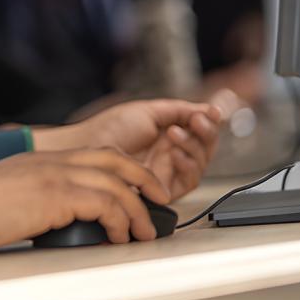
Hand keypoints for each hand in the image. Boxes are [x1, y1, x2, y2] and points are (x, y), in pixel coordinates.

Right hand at [0, 148, 170, 250]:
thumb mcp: (13, 196)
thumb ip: (42, 200)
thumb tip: (68, 223)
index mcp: (43, 160)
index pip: (97, 154)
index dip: (126, 169)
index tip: (142, 189)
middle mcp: (54, 161)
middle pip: (115, 160)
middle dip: (144, 179)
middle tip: (161, 200)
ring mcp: (56, 174)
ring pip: (117, 185)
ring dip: (137, 211)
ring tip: (143, 234)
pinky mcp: (58, 194)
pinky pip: (106, 204)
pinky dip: (120, 222)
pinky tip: (118, 238)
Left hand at [33, 98, 225, 200]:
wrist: (89, 146)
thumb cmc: (111, 128)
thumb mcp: (149, 111)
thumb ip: (181, 110)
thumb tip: (211, 110)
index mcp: (169, 134)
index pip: (200, 131)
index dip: (208, 122)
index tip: (210, 112)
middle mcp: (171, 153)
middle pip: (204, 148)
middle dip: (205, 133)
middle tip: (198, 122)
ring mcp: (168, 171)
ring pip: (199, 163)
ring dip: (194, 146)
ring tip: (175, 134)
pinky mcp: (164, 189)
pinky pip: (189, 181)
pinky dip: (188, 165)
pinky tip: (175, 152)